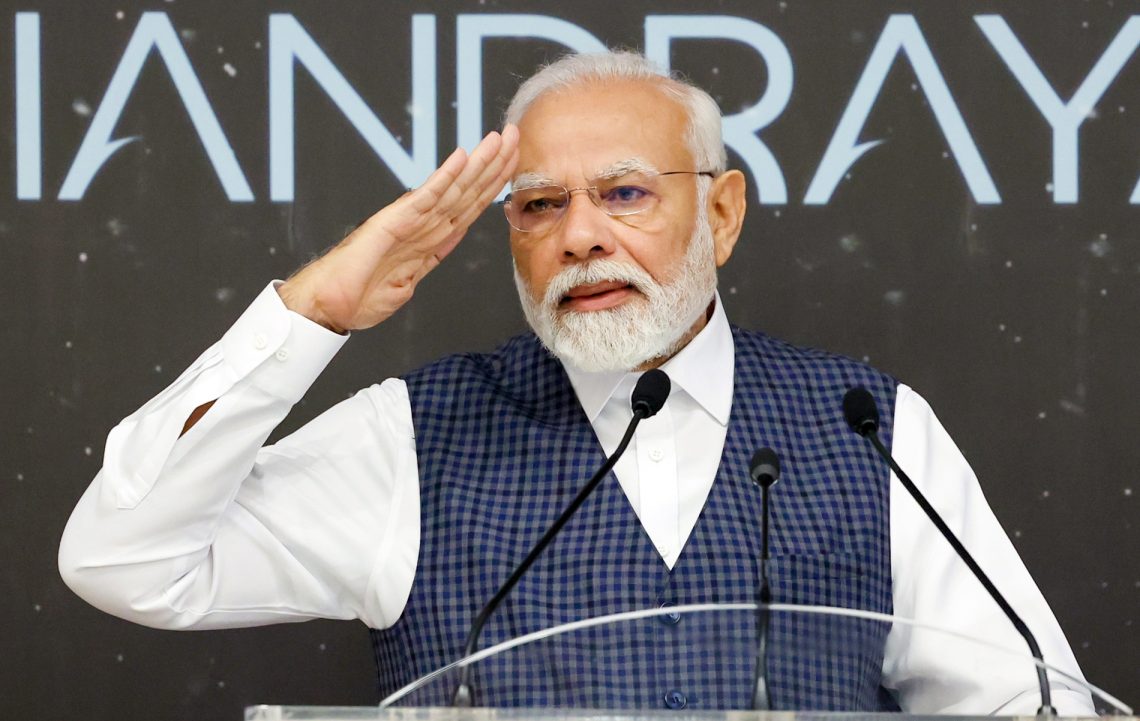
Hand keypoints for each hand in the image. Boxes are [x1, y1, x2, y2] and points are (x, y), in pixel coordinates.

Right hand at [278, 125, 518, 332]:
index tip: (513, 164)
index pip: (468, 207)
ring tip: (499, 138)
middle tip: (515, 135)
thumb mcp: (405, 285)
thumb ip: (423, 266)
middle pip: (467, 191)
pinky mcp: (392, 222)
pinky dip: (445, 177)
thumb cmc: (356, 296)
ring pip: (453, 188)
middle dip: (494, 165)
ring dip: (479, 163)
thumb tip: (437, 254)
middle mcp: (421, 225)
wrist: (327, 306)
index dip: (492, 185)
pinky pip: (425, 197)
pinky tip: (462, 157)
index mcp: (427, 240)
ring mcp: (408, 221)